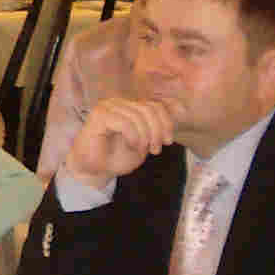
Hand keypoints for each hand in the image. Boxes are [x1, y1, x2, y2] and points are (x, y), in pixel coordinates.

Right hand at [62, 96, 176, 189]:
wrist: (93, 172)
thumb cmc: (116, 157)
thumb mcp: (145, 141)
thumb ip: (158, 125)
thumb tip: (182, 107)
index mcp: (129, 106)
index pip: (155, 105)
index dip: (166, 122)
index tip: (168, 142)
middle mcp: (118, 102)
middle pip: (149, 109)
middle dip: (157, 131)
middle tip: (156, 150)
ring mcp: (107, 107)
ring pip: (138, 116)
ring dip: (144, 137)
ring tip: (142, 150)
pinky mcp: (99, 115)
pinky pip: (125, 122)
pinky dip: (133, 137)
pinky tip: (131, 146)